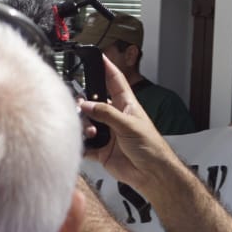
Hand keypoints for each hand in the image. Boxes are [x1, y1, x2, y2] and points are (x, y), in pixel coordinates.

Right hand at [79, 54, 184, 190]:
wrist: (152, 174)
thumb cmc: (152, 148)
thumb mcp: (130, 125)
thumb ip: (106, 114)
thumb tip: (86, 105)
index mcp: (126, 106)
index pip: (115, 81)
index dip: (107, 68)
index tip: (99, 56)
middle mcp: (115, 117)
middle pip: (93, 103)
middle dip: (84, 104)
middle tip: (80, 107)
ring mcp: (107, 133)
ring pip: (86, 123)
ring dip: (84, 127)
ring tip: (91, 133)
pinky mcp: (101, 149)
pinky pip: (84, 144)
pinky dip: (81, 144)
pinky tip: (83, 144)